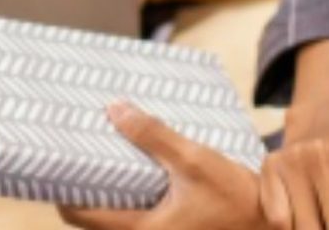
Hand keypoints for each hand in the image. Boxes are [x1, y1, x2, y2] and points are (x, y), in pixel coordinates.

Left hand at [58, 102, 270, 229]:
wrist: (273, 222)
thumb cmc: (236, 198)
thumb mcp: (193, 160)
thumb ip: (152, 135)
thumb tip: (114, 109)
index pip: (80, 215)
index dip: (61, 190)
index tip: (55, 162)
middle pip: (93, 219)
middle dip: (82, 188)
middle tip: (77, 154)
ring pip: (115, 218)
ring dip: (106, 191)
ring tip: (103, 156)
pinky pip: (137, 216)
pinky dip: (128, 196)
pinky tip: (136, 169)